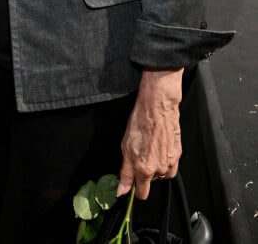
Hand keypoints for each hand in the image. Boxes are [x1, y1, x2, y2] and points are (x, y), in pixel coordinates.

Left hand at [117, 68, 182, 199]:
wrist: (157, 107)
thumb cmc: (140, 122)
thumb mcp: (126, 147)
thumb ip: (125, 172)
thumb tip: (122, 191)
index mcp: (144, 169)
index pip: (142, 193)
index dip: (136, 190)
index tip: (133, 183)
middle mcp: (159, 169)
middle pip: (150, 181)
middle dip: (144, 172)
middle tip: (140, 154)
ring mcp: (170, 162)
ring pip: (161, 174)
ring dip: (155, 166)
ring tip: (150, 148)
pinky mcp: (178, 155)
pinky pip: (170, 166)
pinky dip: (165, 161)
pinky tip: (159, 148)